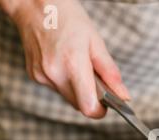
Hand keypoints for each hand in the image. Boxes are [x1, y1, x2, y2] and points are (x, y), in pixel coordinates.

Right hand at [3, 0, 129, 117]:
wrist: (34, 5)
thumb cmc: (68, 18)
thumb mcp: (96, 42)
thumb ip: (110, 73)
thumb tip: (123, 95)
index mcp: (73, 65)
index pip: (88, 107)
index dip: (100, 110)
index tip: (106, 103)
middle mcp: (54, 74)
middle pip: (79, 105)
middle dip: (90, 98)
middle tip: (94, 78)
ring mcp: (42, 76)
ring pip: (68, 98)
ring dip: (77, 89)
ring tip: (77, 64)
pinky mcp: (34, 76)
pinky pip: (56, 88)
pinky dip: (64, 81)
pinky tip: (64, 62)